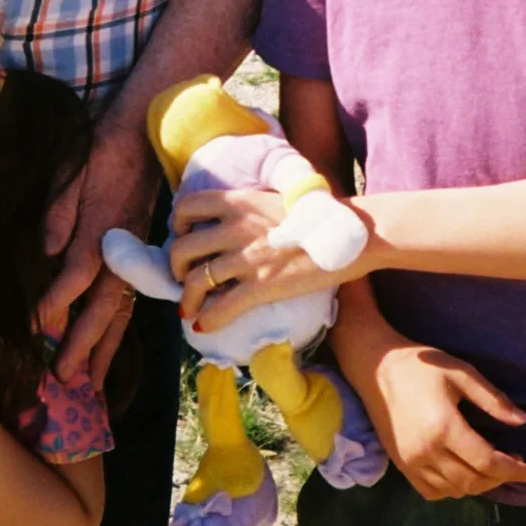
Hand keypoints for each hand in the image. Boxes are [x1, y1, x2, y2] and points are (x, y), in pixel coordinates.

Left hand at [40, 127, 156, 381]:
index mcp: (100, 230)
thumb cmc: (100, 150)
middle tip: (63, 378)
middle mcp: (120, 250)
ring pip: (121, 309)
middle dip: (82, 344)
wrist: (143, 134)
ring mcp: (134, 254)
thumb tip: (45, 251)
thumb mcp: (70, 172)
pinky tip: (110, 348)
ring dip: (106, 347)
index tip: (33, 329)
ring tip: (92, 382)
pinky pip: (130, 299)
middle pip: (103, 306)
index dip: (54, 304)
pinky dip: (119, 328)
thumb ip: (58, 212)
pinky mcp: (139, 254)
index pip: (75, 276)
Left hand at [170, 188, 347, 327]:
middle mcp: (236, 227)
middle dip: (175, 268)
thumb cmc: (319, 217)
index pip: (187, 207)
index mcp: (240, 202)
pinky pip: (222, 308)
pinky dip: (208, 320)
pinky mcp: (262, 285)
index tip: (182, 236)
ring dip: (186, 298)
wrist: (350, 234)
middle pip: (182, 248)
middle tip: (183, 277)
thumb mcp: (275, 200)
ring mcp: (248, 257)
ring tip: (190, 307)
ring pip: (195, 281)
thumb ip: (250, 209)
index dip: (177, 224)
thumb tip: (233, 223)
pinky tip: (205, 325)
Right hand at [364, 341, 525, 500]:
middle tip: (515, 463)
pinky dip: (454, 489)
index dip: (514, 470)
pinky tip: (464, 473)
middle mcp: (426, 452)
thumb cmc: (422, 366)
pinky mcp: (401, 466)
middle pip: (473, 481)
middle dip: (500, 479)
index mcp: (444, 427)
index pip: (487, 462)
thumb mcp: (462, 373)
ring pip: (454, 490)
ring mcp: (411, 462)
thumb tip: (523, 421)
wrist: (376, 368)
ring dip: (479, 485)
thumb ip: (493, 399)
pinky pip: (433, 492)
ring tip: (492, 467)